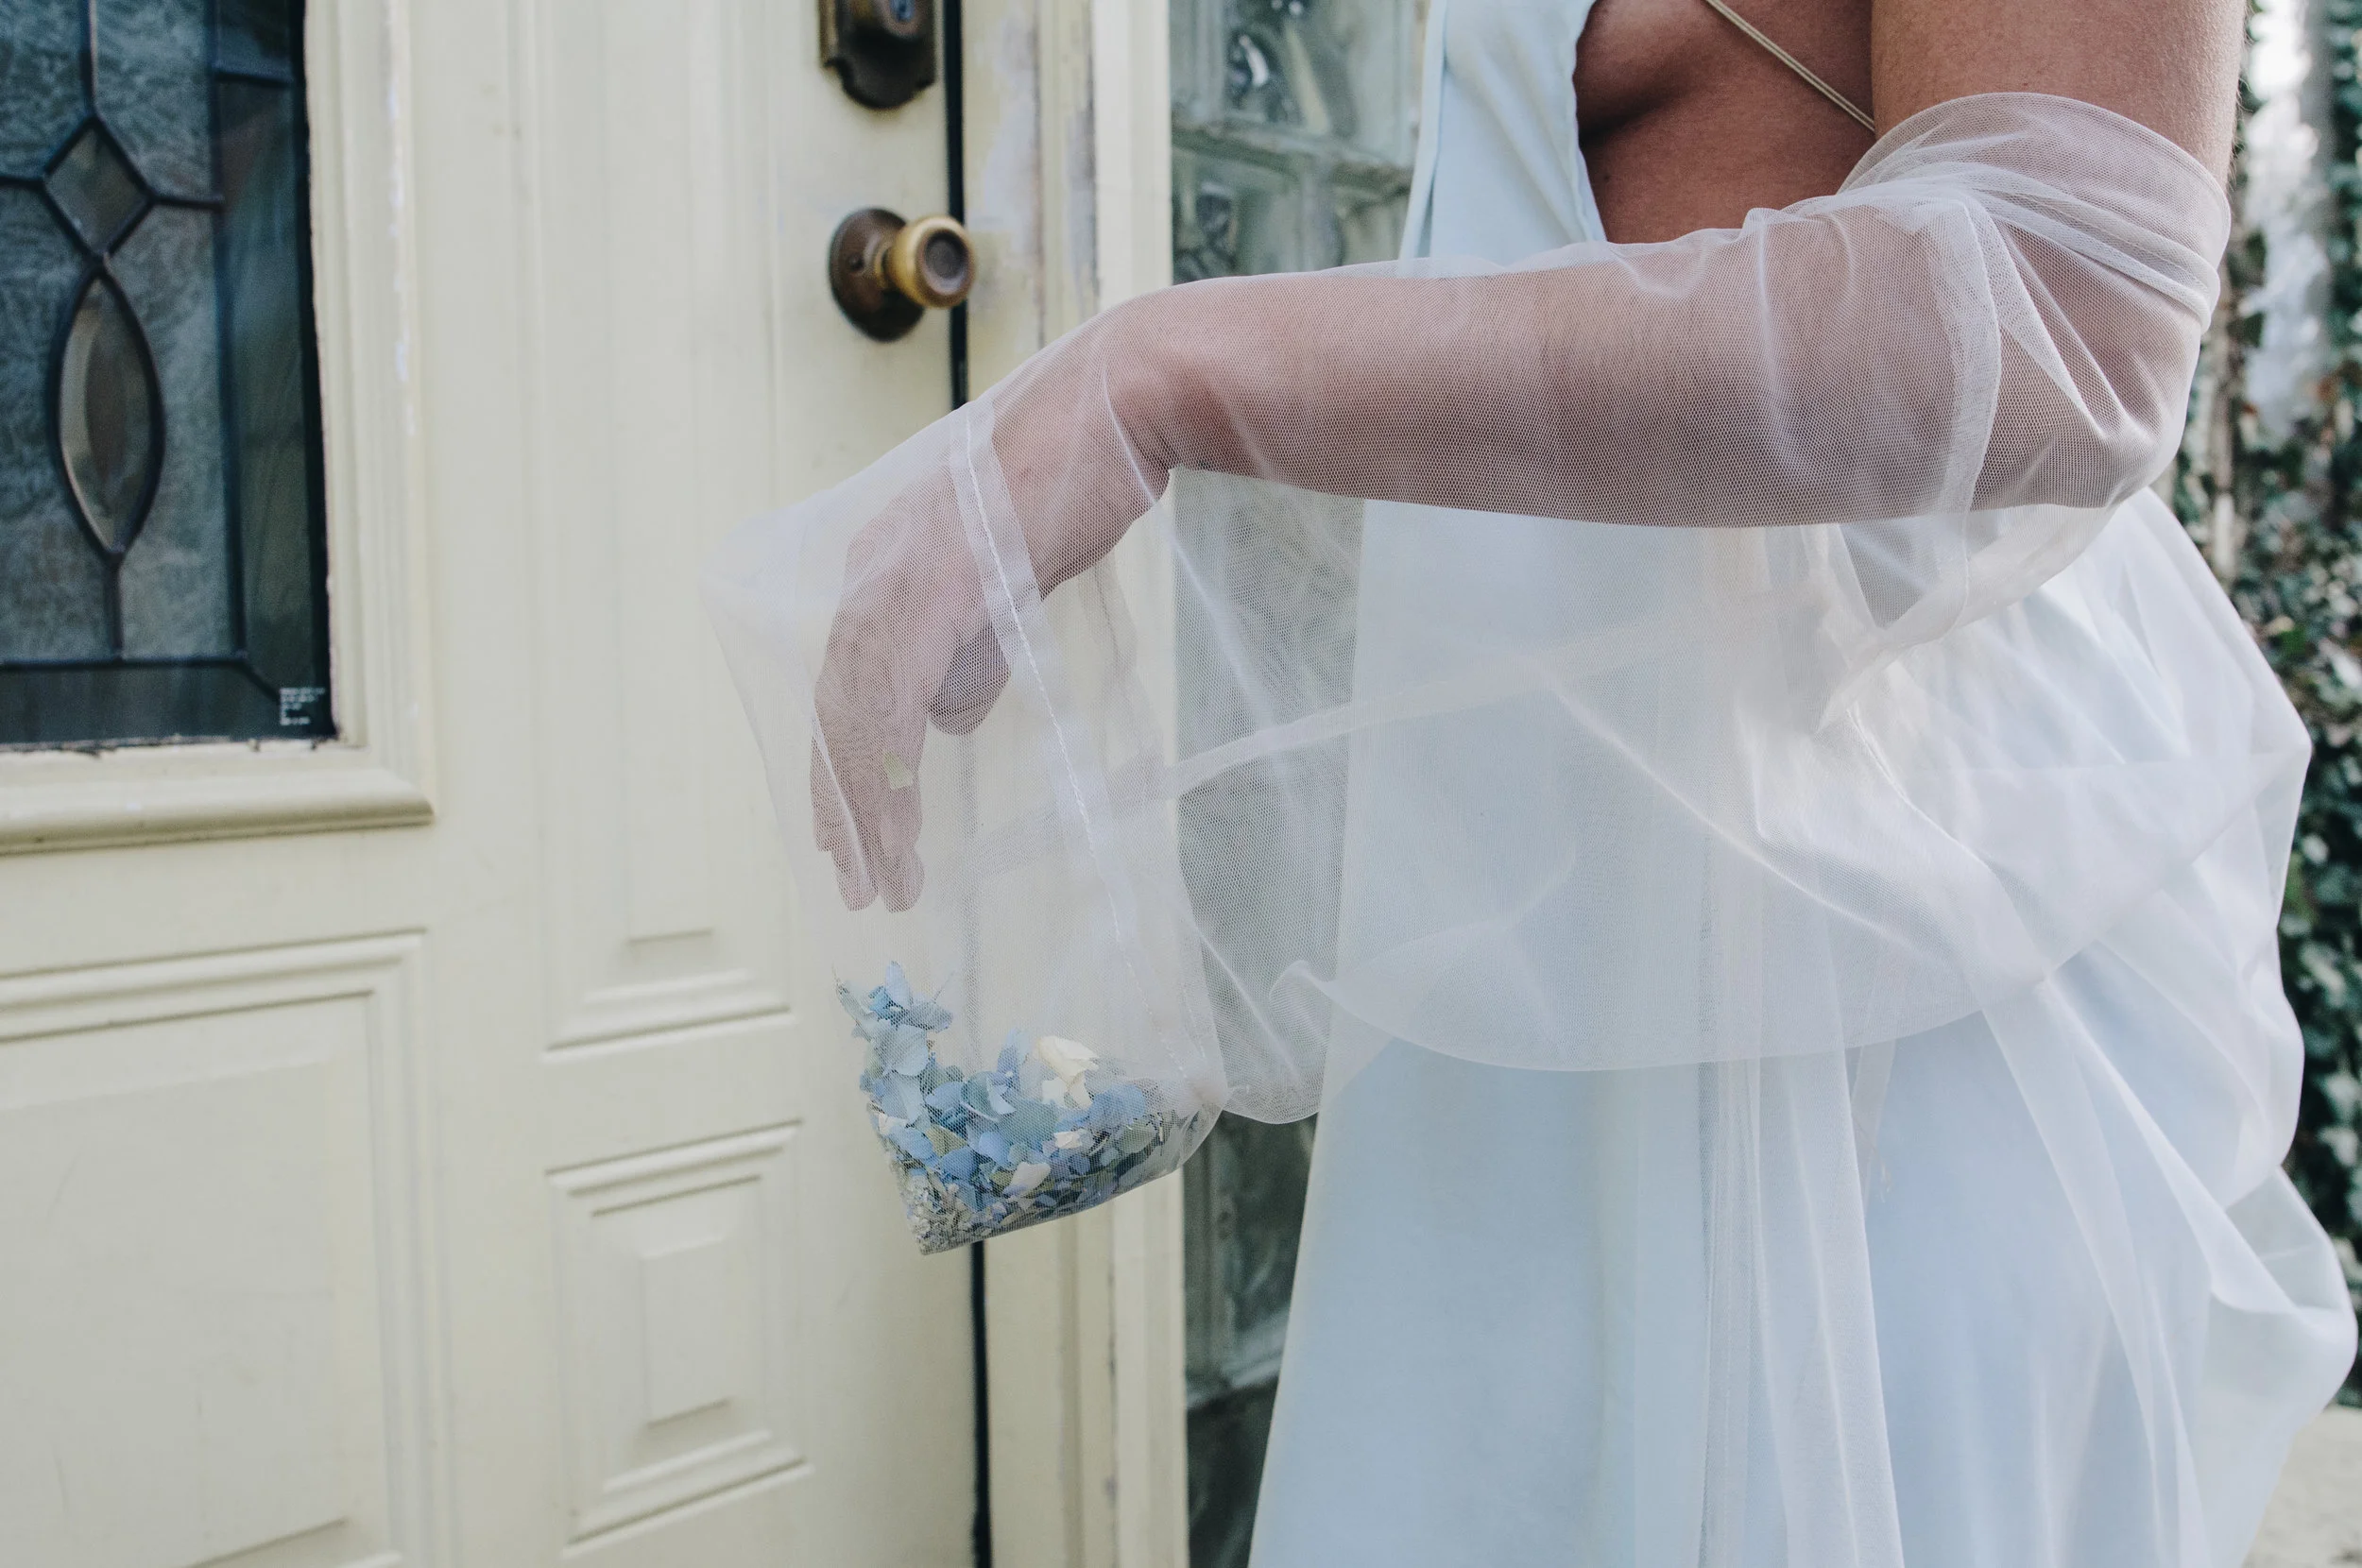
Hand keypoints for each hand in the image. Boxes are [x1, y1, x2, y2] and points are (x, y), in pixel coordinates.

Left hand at [808, 303, 1172, 910]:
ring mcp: (900, 573)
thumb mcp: (1014, 578)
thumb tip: (945, 723)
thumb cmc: (1083, 478)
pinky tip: (898, 820)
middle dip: (845, 804)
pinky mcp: (936, 581)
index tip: (856, 835)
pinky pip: (894, 696)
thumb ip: (974, 647)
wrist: (1124, 404)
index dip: (848, 765)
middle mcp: (874, 569)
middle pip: (838, 709)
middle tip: (860, 882)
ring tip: (884, 877)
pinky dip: (890, 765)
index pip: (849, 686)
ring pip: (857, 715)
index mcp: (889, 567)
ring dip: (868, 804)